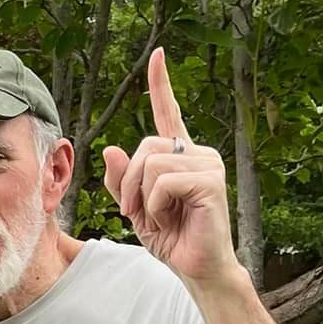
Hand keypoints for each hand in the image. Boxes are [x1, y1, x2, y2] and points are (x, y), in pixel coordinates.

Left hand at [102, 48, 237, 287]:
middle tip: (136, 211)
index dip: (161, 84)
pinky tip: (170, 218)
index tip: (158, 55)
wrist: (196, 268)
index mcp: (180, 155)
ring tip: (156, 216)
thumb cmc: (171, 238)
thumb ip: (122, 181)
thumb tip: (111, 149)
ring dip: (141, 197)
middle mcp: (198, 153)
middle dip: (129, 182)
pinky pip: (163, 182)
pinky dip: (154, 205)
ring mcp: (208, 165)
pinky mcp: (211, 182)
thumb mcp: (135, 207)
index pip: (168, 113)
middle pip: (144, 146)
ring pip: (151, 163)